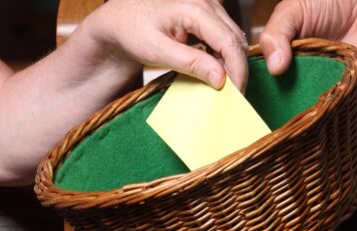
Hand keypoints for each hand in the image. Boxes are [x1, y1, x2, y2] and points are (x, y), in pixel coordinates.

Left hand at [80, 0, 248, 88]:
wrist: (119, 19)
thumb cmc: (132, 31)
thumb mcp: (157, 51)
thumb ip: (191, 63)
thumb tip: (221, 78)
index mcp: (194, 8)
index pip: (229, 42)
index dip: (237, 70)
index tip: (237, 94)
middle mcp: (206, 2)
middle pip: (236, 39)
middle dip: (237, 69)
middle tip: (233, 95)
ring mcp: (209, 6)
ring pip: (233, 38)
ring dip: (231, 63)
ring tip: (223, 86)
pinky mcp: (207, 14)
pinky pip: (224, 36)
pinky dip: (223, 56)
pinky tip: (214, 71)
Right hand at [260, 0, 356, 155]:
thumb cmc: (327, 1)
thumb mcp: (292, 11)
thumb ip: (277, 34)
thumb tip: (275, 67)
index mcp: (286, 74)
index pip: (268, 101)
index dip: (257, 119)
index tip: (246, 137)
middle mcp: (309, 91)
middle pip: (297, 124)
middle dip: (288, 145)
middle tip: (273, 165)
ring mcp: (337, 97)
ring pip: (327, 132)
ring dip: (320, 153)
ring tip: (305, 178)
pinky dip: (356, 149)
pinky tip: (346, 170)